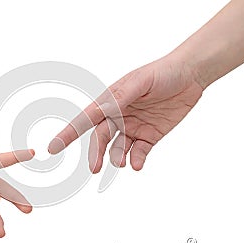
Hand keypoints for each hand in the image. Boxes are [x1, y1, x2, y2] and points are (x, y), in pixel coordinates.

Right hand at [48, 56, 202, 170]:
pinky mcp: (149, 136)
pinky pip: (139, 152)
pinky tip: (137, 164)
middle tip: (94, 168)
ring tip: (121, 164)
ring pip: (117, 148)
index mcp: (110, 101)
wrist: (190, 75)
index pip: (85, 119)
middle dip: (95, 153)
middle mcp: (118, 116)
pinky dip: (136, 160)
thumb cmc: (161, 73)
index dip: (68, 134)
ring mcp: (133, 127)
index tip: (53, 147)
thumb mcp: (139, 82)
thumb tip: (102, 109)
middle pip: (101, 138)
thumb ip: (120, 97)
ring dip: (116, 158)